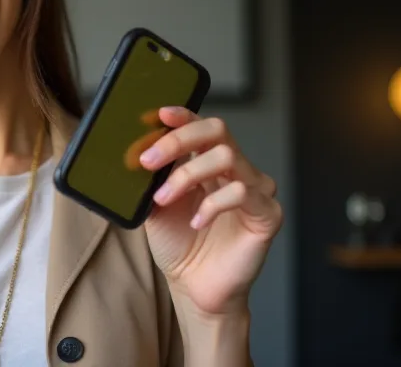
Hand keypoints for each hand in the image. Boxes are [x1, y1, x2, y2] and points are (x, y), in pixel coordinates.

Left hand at [138, 107, 281, 317]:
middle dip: (179, 139)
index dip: (183, 114)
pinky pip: (242, 193)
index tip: (158, 115)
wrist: (193, 287)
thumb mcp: (155, 204)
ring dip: (186, 175)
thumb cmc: (177, 244)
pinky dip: (212, 204)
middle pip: (217, 130)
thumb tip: (133, 150)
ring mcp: (256, 189)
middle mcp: (236, 169)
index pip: (202, 126)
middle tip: (148, 160)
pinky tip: (196, 222)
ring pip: (226, 157)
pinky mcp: (267, 214)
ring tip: (163, 199)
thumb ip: (152, 177)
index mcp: (209, 162)